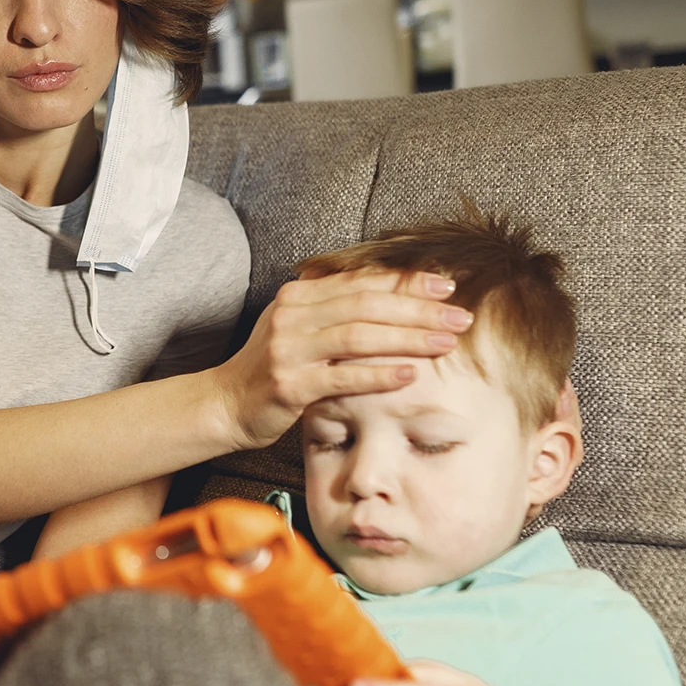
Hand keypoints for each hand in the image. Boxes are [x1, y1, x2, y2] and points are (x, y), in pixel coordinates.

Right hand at [207, 268, 470, 451]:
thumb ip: (335, 309)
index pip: (362, 281)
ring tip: (446, 341)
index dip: (407, 281)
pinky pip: (343, 376)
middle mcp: (292, 315)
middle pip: (366, 304)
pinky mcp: (289, 384)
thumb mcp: (299, 328)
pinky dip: (380, 374)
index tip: (447, 285)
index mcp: (298, 294)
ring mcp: (288, 349)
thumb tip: (395, 293)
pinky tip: (410, 375)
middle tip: (460, 315)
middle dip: (418, 308)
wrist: (225, 404)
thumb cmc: (271, 368)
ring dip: (408, 337)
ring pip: (359, 336)